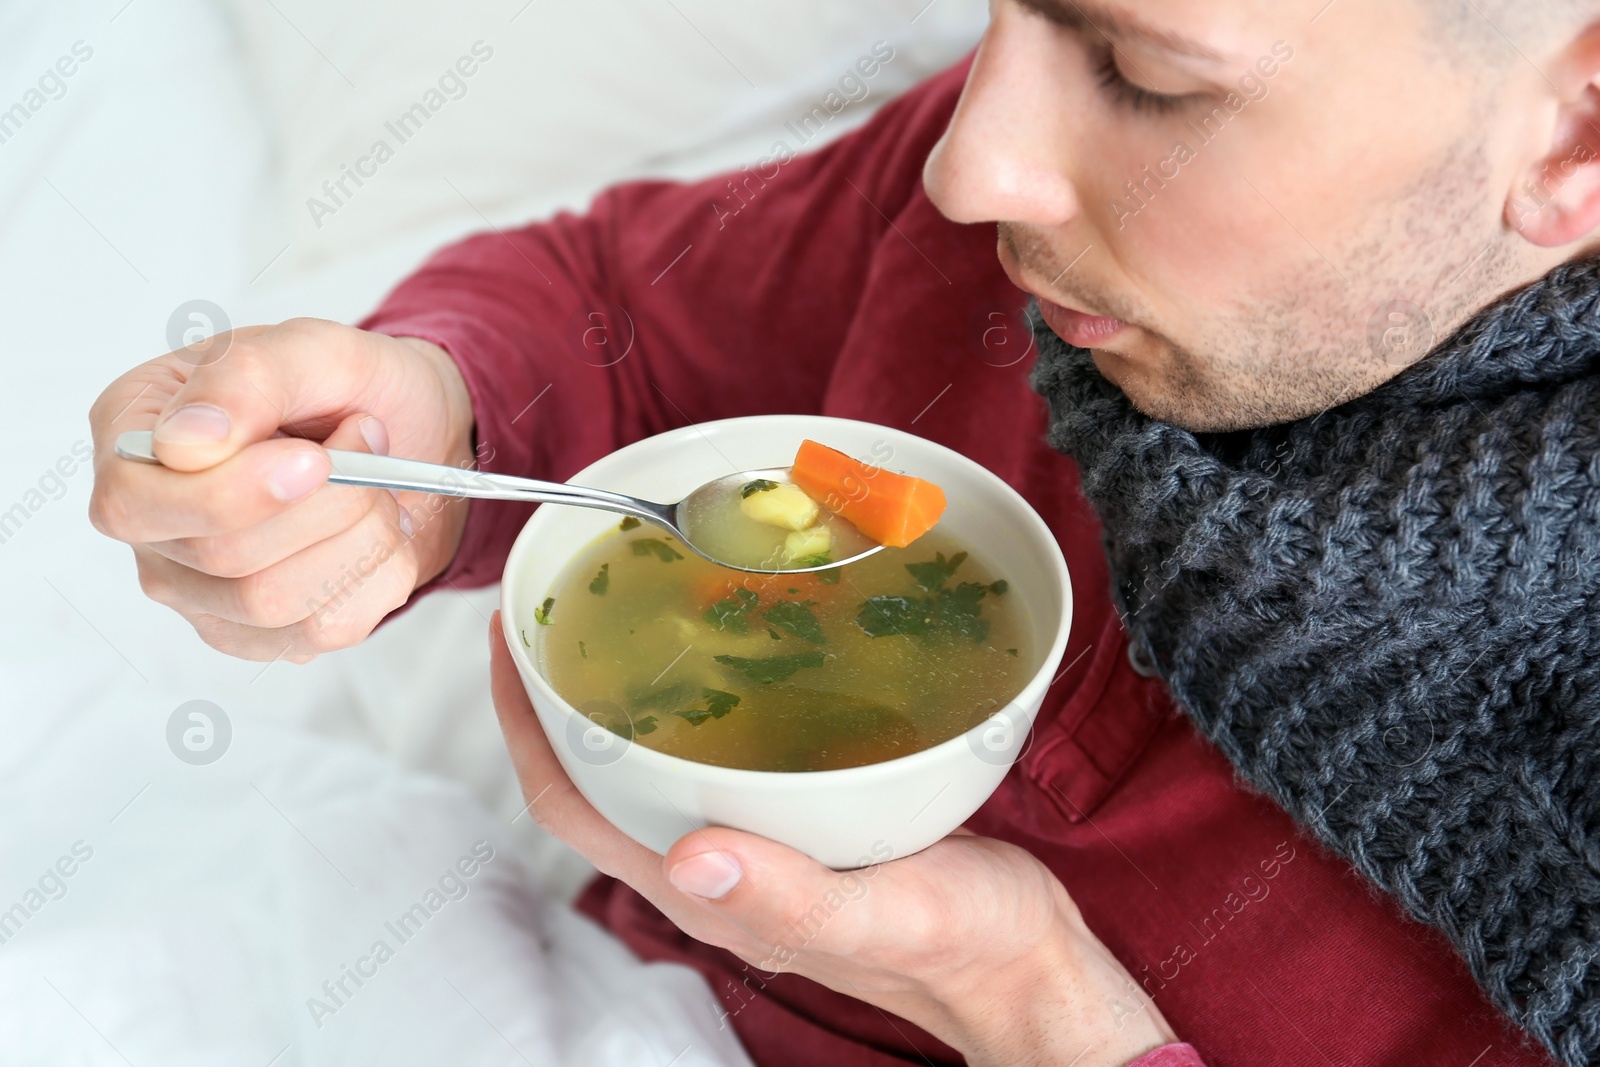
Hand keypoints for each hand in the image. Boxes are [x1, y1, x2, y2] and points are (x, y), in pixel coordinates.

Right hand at [88, 318, 476, 659]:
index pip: (134, 504)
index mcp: (132, 438)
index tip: (316, 455)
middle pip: (221, 558)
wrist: (415, 433)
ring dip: (359, 538)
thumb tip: (185, 441)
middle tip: (367, 441)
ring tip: (377, 487)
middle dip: (326, 501)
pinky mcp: (261, 633)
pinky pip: (323, 629)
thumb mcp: (310, 348)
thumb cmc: (346, 386)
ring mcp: (200, 589)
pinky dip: (379, 575)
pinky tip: (380, 533)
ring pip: (272, 602)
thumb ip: (246, 378)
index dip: (236, 490)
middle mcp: (153, 524)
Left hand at [486, 613, 1177, 1066]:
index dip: (523, 727)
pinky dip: (699, 699)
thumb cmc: (957, 945)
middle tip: (556, 604)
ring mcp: (752, 840)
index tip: (507, 639)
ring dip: (620, 694)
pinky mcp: (797, 818)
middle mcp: (711, 863)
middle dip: (557, 695)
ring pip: (651, 763)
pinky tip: (731, 650)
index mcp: (705, 889)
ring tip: (622, 610)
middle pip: (594, 777)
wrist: (1021, 957)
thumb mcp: (881, 916)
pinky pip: (716, 753)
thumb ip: (787, 895)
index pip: (570, 805)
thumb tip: (692, 854)